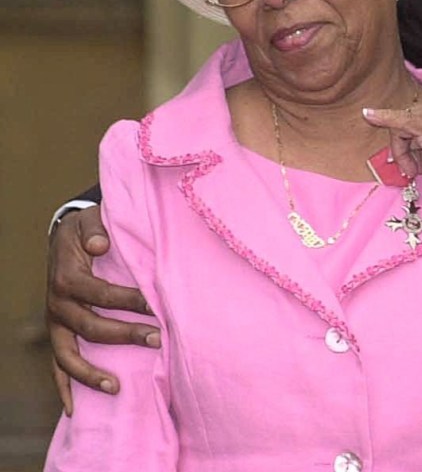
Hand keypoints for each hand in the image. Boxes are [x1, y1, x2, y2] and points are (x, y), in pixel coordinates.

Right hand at [46, 206, 159, 414]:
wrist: (64, 237)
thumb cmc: (84, 230)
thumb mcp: (87, 220)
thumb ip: (94, 229)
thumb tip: (100, 245)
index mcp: (67, 278)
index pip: (102, 295)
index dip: (130, 301)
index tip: (157, 305)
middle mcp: (57, 305)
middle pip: (91, 327)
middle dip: (126, 335)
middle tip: (158, 338)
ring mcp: (56, 323)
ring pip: (68, 356)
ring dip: (91, 375)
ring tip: (117, 387)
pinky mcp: (57, 333)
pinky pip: (57, 365)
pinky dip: (64, 387)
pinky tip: (73, 408)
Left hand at [362, 90, 421, 206]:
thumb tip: (401, 150)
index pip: (419, 113)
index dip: (409, 134)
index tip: (406, 147)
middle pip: (408, 118)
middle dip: (404, 145)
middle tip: (410, 168)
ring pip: (402, 126)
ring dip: (402, 152)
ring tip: (413, 170)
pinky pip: (397, 120)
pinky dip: (381, 118)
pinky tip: (368, 115)